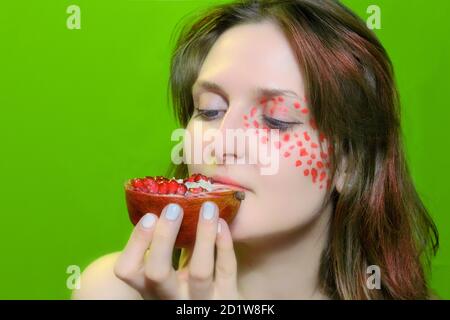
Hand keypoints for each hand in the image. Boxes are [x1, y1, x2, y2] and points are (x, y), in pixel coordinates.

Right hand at [114, 201, 241, 298]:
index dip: (136, 242)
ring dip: (203, 235)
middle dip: (163, 238)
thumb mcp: (172, 269)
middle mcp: (169, 298)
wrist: (216, 312)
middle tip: (173, 207)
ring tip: (208, 207)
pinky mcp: (227, 299)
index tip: (150, 216)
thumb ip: (168, 244)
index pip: (128, 270)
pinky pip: (226, 271)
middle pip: (158, 273)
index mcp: (149, 287)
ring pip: (198, 272)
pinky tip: (223, 224)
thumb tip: (170, 198)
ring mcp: (199, 301)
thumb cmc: (188, 284)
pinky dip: (224, 245)